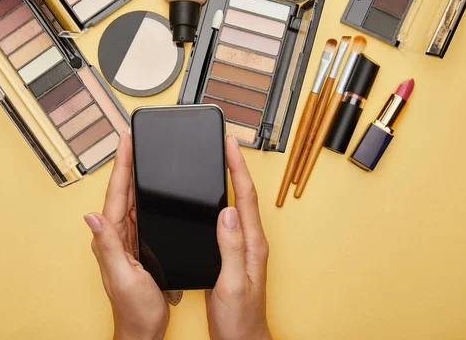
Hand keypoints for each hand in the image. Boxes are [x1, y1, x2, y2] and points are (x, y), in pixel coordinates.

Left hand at [84, 133, 168, 339]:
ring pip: (129, 199)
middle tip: (131, 139)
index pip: (115, 194)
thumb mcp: (123, 276)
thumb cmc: (135, 308)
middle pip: (121, 191)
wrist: (143, 328)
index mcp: (111, 238)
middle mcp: (116, 235)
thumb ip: (108, 246)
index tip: (125, 142)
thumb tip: (91, 216)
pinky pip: (137, 212)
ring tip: (138, 154)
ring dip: (133, 175)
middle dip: (126, 163)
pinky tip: (147, 187)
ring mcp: (126, 240)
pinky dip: (141, 194)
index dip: (121, 165)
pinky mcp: (137, 245)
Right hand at [206, 136, 271, 339]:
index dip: (237, 168)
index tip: (230, 145)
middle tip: (225, 144)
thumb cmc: (239, 316)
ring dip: (230, 180)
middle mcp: (251, 241)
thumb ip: (231, 247)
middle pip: (244, 194)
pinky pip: (228, 219)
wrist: (242, 338)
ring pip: (236, 204)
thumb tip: (226, 211)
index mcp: (252, 243)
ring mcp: (243, 246)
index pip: (245, 196)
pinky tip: (212, 197)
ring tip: (221, 161)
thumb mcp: (231, 282)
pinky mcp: (234, 253)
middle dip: (236, 166)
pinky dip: (222, 200)